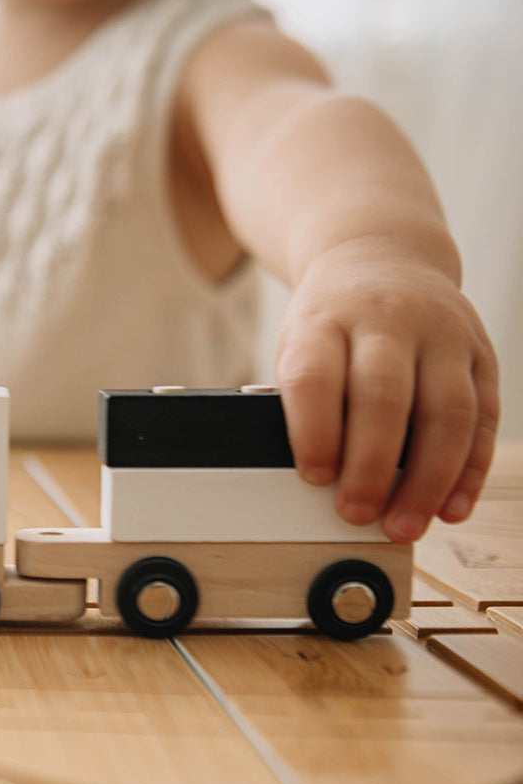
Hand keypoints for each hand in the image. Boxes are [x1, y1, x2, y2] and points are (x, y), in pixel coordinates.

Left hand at [276, 238, 498, 542]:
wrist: (381, 258)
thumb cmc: (331, 322)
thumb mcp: (299, 345)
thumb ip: (304, 401)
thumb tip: (318, 479)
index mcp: (327, 321)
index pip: (317, 377)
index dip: (314, 432)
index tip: (314, 477)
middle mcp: (388, 320)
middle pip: (385, 396)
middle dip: (372, 465)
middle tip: (357, 514)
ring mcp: (442, 333)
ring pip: (446, 410)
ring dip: (428, 479)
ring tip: (406, 524)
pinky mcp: (481, 351)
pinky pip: (485, 415)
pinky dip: (470, 469)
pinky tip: (452, 507)